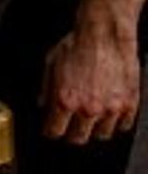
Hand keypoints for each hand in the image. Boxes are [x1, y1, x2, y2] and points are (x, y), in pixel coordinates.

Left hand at [41, 22, 140, 143]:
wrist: (104, 34)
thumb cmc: (77, 44)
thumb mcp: (50, 64)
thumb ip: (46, 89)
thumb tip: (43, 104)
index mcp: (65, 100)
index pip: (54, 131)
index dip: (50, 131)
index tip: (51, 129)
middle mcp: (89, 109)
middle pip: (78, 138)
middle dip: (71, 134)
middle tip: (70, 126)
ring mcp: (111, 109)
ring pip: (102, 135)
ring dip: (94, 128)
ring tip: (91, 118)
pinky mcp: (130, 105)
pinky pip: (123, 126)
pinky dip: (116, 122)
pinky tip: (109, 113)